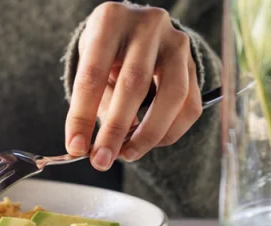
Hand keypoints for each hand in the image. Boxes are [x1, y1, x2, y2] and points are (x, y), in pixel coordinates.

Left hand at [64, 3, 202, 170]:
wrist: (136, 27)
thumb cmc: (107, 49)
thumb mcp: (90, 62)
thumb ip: (92, 100)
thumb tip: (87, 146)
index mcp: (111, 20)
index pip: (92, 74)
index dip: (82, 115)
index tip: (76, 146)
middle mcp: (147, 25)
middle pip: (133, 84)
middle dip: (115, 129)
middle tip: (101, 159)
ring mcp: (176, 43)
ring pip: (172, 96)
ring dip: (148, 134)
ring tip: (127, 154)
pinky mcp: (194, 63)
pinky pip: (189, 105)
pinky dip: (170, 131)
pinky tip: (150, 142)